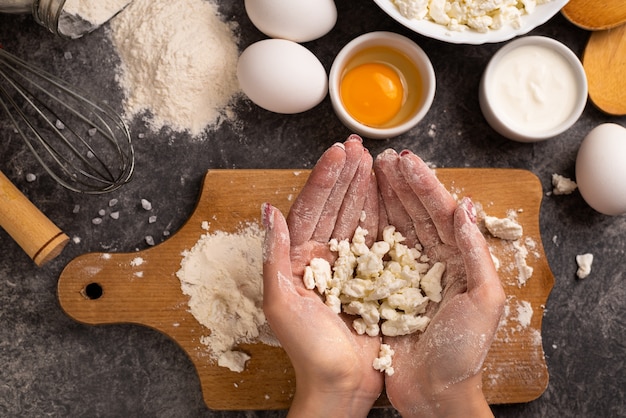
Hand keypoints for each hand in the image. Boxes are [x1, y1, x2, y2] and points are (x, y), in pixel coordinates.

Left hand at [262, 135, 382, 417]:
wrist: (340, 386)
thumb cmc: (307, 351)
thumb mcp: (282, 302)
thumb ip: (275, 255)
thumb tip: (268, 210)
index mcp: (298, 259)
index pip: (310, 209)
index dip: (324, 180)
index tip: (337, 153)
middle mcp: (320, 257)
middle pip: (334, 207)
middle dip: (346, 175)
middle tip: (359, 146)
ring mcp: (346, 266)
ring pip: (355, 217)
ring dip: (364, 188)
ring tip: (374, 161)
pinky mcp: (369, 278)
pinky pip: (376, 240)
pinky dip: (383, 216)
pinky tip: (390, 195)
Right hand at [374, 149, 505, 417]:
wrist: (436, 394)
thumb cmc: (464, 353)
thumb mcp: (484, 301)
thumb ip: (476, 253)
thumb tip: (465, 207)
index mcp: (460, 261)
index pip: (441, 213)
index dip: (424, 186)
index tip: (405, 162)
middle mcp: (434, 262)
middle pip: (417, 214)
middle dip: (401, 185)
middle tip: (382, 159)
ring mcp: (408, 275)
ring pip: (396, 228)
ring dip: (384, 200)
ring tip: (369, 174)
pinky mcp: (386, 291)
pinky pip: (376, 254)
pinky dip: (367, 230)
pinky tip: (357, 211)